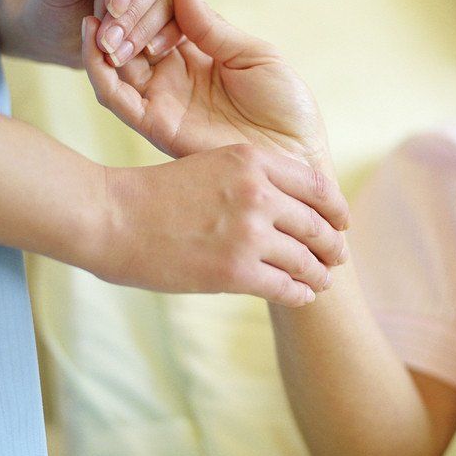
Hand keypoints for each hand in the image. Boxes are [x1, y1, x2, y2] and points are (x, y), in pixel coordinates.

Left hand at [14, 0, 177, 67]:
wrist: (54, 32)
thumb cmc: (52, 1)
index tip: (113, 7)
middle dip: (134, 12)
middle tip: (108, 42)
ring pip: (170, 2)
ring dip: (142, 31)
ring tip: (114, 54)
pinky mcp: (166, 8)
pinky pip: (178, 23)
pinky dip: (162, 40)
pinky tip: (144, 53)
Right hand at [81, 0, 331, 171]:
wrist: (298, 158)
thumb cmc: (287, 107)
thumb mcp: (254, 56)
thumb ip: (213, 28)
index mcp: (199, 55)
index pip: (159, 17)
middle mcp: (175, 78)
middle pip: (132, 38)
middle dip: (118, 15)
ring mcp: (163, 102)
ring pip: (115, 67)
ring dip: (101, 39)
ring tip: (95, 11)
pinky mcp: (157, 127)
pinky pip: (117, 98)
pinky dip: (98, 70)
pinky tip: (93, 41)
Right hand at [95, 146, 348, 306]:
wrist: (114, 217)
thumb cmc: (157, 193)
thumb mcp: (211, 164)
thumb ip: (252, 178)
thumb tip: (289, 204)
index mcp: (253, 160)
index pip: (317, 185)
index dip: (336, 207)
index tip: (341, 221)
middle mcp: (258, 193)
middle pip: (317, 224)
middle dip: (332, 245)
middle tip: (338, 257)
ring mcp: (249, 233)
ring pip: (305, 259)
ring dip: (319, 274)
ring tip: (321, 280)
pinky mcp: (236, 271)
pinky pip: (285, 286)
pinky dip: (299, 293)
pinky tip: (301, 295)